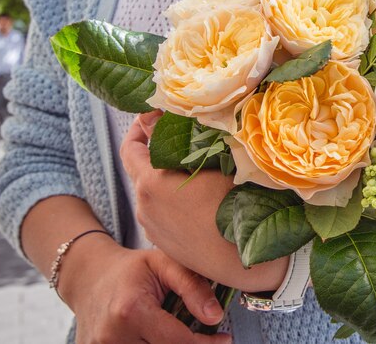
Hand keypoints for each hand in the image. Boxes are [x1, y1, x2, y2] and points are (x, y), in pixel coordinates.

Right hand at [59, 235, 230, 343]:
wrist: (90, 277)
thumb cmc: (132, 269)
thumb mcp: (164, 263)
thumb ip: (192, 286)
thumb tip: (215, 316)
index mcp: (130, 310)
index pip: (177, 341)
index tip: (225, 338)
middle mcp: (112, 337)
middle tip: (207, 338)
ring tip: (182, 334)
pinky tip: (161, 338)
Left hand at [120, 112, 287, 291]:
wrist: (245, 257)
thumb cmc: (233, 202)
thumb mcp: (209, 159)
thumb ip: (174, 136)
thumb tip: (152, 116)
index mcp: (151, 183)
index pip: (130, 147)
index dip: (140, 127)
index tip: (157, 116)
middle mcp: (144, 207)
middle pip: (140, 169)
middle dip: (156, 149)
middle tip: (180, 136)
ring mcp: (153, 228)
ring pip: (152, 193)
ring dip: (165, 175)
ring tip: (194, 166)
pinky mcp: (165, 244)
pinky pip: (161, 213)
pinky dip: (172, 198)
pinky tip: (198, 196)